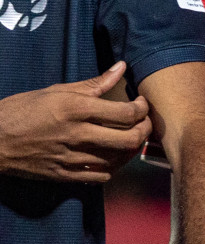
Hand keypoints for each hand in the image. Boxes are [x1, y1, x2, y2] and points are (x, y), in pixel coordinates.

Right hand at [0, 61, 151, 181]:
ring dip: (130, 149)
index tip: (141, 103)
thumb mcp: (54, 91)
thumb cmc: (20, 111)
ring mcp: (70, 158)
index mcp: (75, 110)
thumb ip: (93, 83)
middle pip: (129, 139)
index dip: (142, 109)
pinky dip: (112, 167)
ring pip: (118, 159)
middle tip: (144, 122)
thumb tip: (121, 67)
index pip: (126, 113)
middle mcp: (76, 135)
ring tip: (130, 137)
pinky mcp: (63, 175)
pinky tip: (110, 156)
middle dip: (145, 130)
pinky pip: (100, 176)